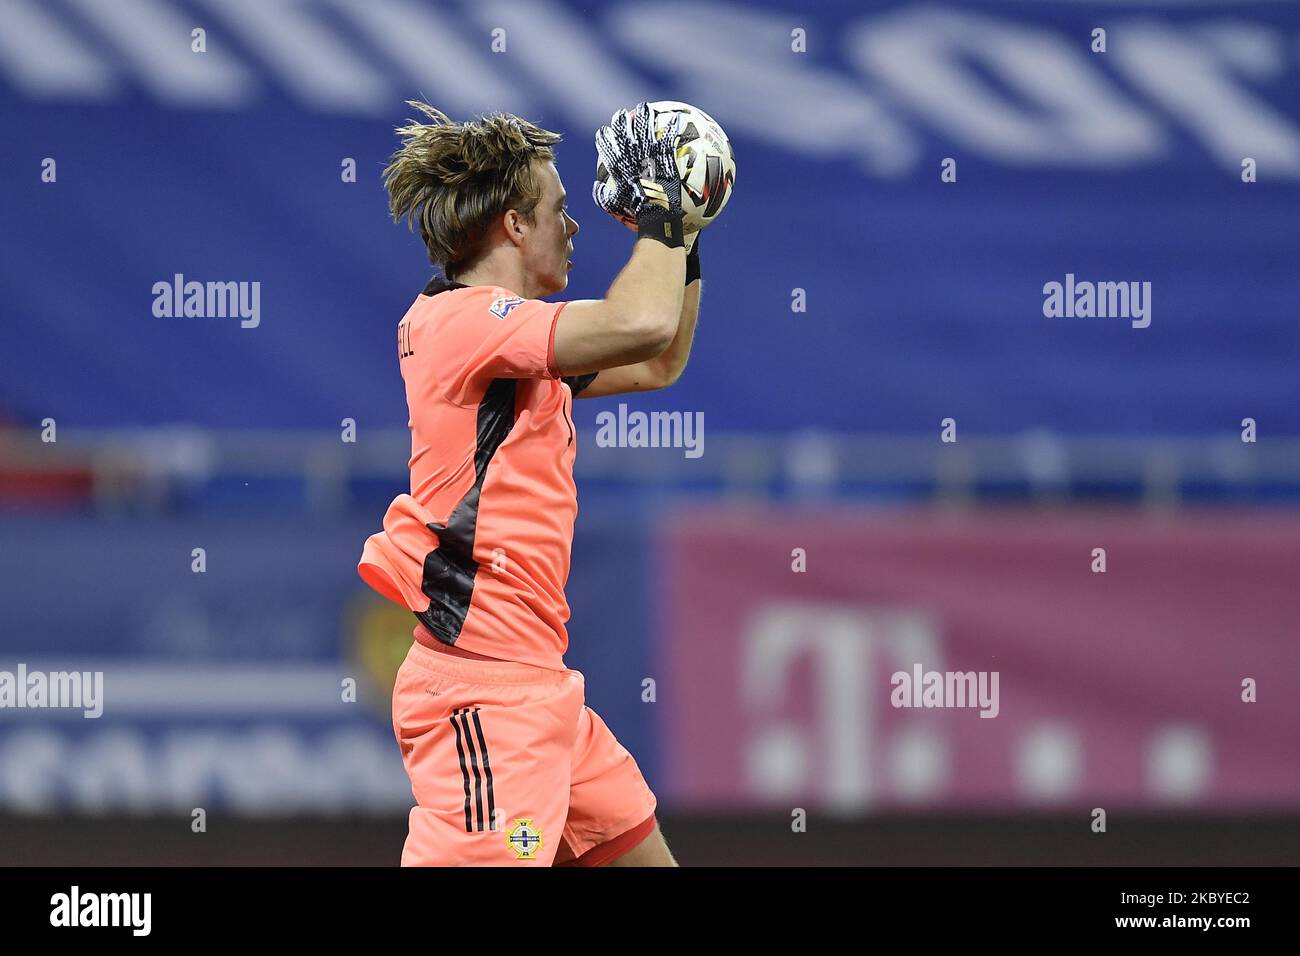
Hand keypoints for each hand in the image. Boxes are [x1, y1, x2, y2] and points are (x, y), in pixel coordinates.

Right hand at [592, 103, 684, 224]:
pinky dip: (672, 126)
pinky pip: (668, 135)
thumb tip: (596, 187)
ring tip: (643, 107)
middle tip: (621, 114)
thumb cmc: (634, 210)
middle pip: (622, 128)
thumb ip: (601, 195)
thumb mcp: (612, 205)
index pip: (605, 143)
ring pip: (643, 125)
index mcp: (617, 163)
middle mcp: (630, 152)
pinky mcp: (664, 152)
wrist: (656, 210)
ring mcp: (648, 150)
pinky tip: (677, 119)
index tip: (604, 131)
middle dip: (620, 119)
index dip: (604, 135)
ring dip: (643, 114)